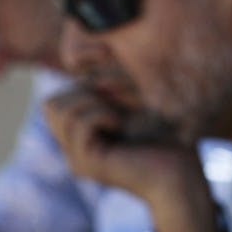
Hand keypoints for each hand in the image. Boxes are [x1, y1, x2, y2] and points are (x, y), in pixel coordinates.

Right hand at [43, 88, 203, 203]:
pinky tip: (122, 122)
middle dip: (81, 91)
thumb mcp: (136, 107)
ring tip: (118, 112)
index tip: (113, 86)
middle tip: (114, 101)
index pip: (56, 100)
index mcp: (82, 137)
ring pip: (58, 110)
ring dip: (91, 100)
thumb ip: (112, 90)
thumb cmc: (169, 139)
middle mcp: (74, 149)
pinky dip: (100, 113)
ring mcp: (77, 158)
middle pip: (50, 104)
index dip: (80, 84)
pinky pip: (78, 124)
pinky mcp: (87, 163)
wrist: (181, 177)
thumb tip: (94, 54)